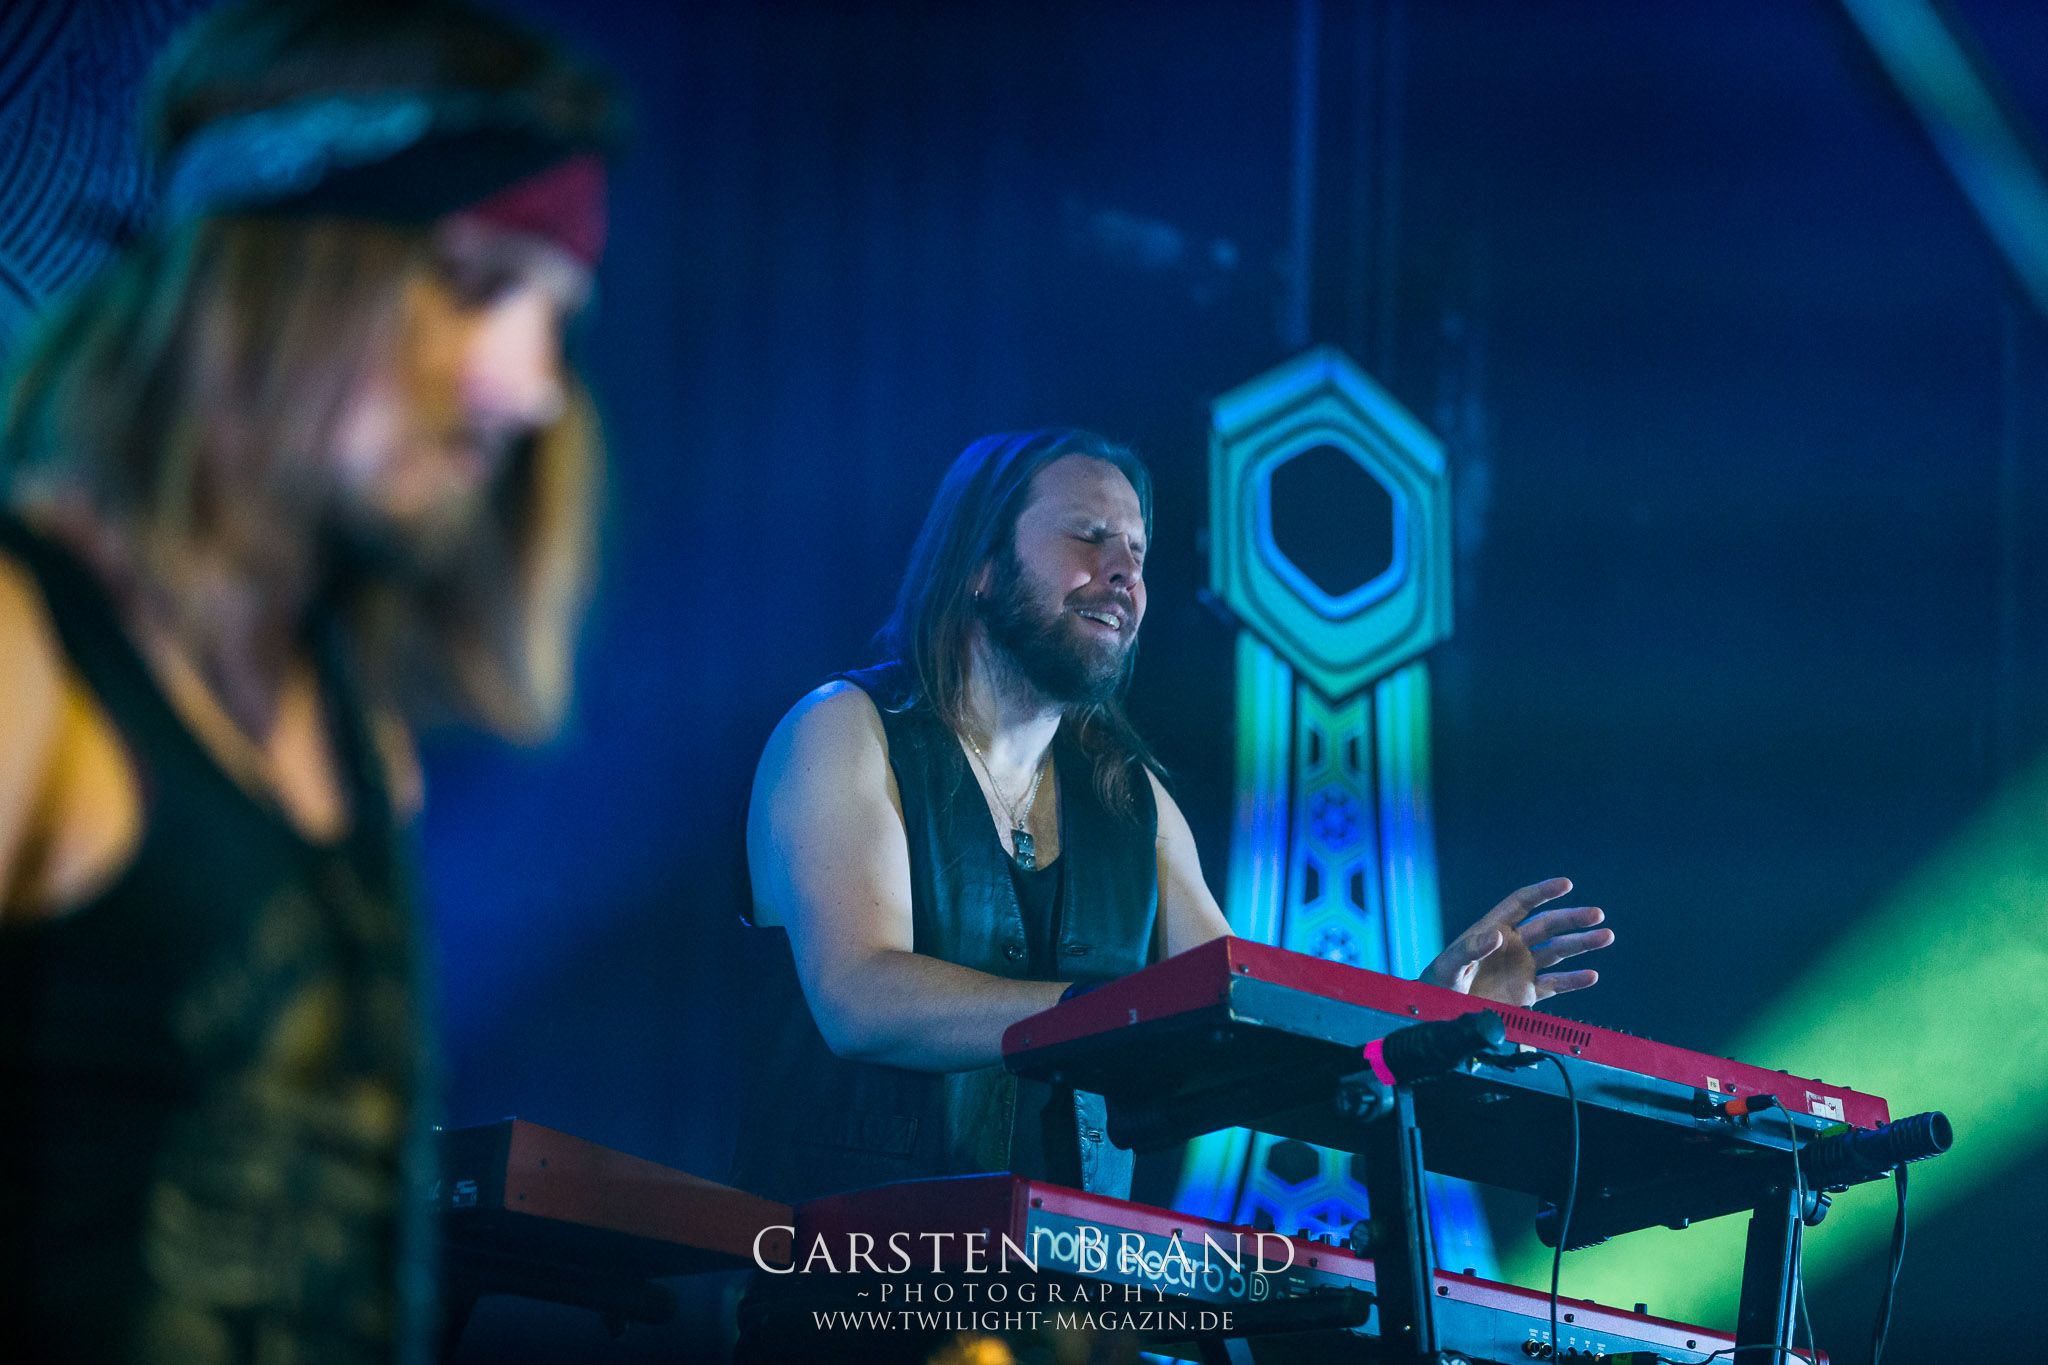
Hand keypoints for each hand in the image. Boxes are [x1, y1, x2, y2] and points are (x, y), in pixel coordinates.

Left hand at [1420, 877, 1611, 1006]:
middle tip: (1597, 914)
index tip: (1566, 884)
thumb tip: (1499, 935)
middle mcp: (1512, 945)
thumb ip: (1472, 949)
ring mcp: (1522, 968)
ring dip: (1582, 944)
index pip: (1522, 904)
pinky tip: (1591, 975)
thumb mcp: (1450, 965)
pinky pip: (1555, 984)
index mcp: (1492, 929)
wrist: (1439, 1013)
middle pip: (1547, 925)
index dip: (1543, 892)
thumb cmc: (1437, 984)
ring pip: (1558, 951)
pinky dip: (1573, 980)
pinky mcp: (1527, 992)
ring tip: (1605, 936)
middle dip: (1572, 919)